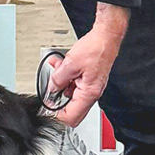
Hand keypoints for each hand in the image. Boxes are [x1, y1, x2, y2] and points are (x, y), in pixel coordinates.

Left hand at [46, 3, 128, 127]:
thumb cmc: (96, 48)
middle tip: (50, 90)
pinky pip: (74, 83)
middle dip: (58, 98)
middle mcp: (92, 93)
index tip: (47, 109)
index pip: (71, 117)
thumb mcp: (70, 64)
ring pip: (71, 93)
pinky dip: (66, 76)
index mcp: (89, 93)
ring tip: (57, 69)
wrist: (107, 37)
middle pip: (71, 108)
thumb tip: (51, 89)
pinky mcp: (89, 79)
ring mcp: (91, 86)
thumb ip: (58, 79)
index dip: (57, 116)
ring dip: (61, 84)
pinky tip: (62, 65)